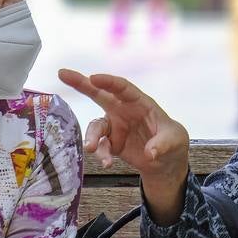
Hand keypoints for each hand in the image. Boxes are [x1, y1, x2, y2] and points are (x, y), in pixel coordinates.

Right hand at [58, 70, 189, 177]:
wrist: (165, 162)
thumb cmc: (172, 142)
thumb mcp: (175, 140)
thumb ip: (163, 144)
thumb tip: (150, 153)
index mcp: (140, 103)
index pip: (123, 88)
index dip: (108, 82)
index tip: (94, 78)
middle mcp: (123, 110)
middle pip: (99, 94)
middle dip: (81, 83)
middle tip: (62, 73)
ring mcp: (114, 126)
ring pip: (96, 127)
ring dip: (92, 137)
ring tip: (92, 149)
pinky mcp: (110, 142)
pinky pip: (100, 146)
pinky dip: (101, 154)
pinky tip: (107, 163)